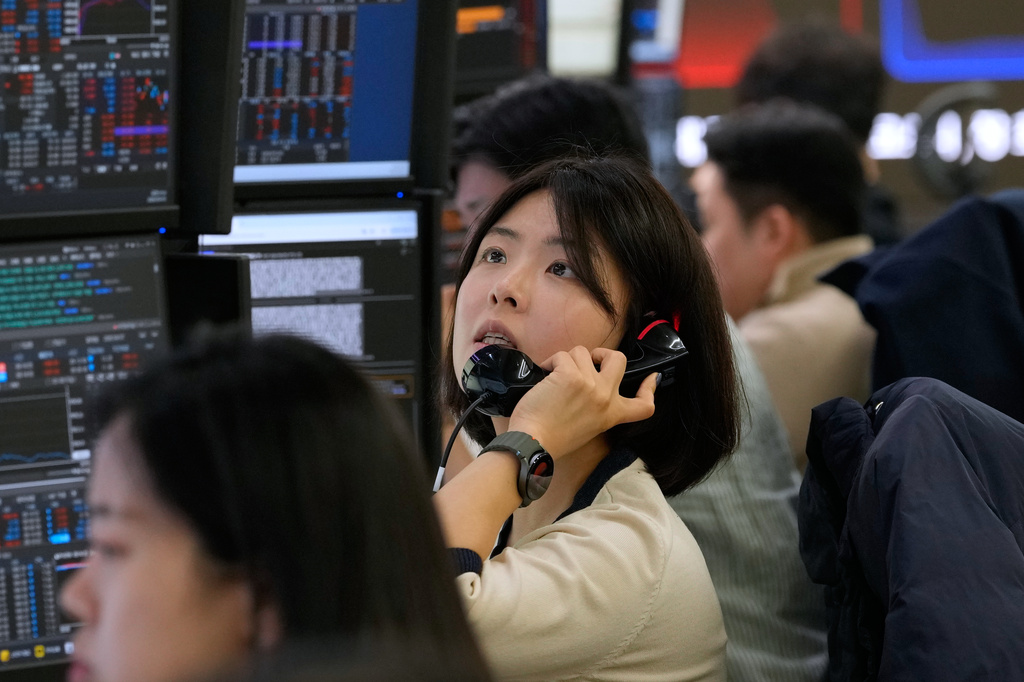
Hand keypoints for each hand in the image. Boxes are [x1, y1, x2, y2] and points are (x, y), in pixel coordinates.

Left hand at [507, 346, 656, 458]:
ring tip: (553, 376)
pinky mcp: (570, 375)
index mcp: (612, 415)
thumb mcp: (587, 428)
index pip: (645, 405)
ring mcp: (590, 384)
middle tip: (587, 360)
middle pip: (619, 360)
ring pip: (583, 352)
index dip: (651, 388)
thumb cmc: (552, 439)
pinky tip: (544, 374)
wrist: (533, 444)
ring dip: (566, 360)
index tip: (653, 377)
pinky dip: (550, 362)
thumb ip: (596, 409)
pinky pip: (562, 355)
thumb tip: (590, 386)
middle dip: (602, 353)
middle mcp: (606, 397)